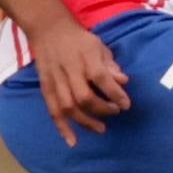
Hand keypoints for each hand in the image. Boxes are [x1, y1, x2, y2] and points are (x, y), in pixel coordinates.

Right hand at [30, 18, 127, 146]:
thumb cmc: (79, 40)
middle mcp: (69, 71)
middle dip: (102, 109)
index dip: (115, 94)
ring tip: (101, 129)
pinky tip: (72, 141)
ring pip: (68, 107)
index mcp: (85, 58)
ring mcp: (55, 81)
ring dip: (85, 122)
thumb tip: (124, 82)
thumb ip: (111, 65)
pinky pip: (53, 111)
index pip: (101, 78)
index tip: (126, 104)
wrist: (49, 31)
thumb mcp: (99, 46)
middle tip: (115, 112)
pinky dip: (62, 128)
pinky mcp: (45, 88)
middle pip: (84, 97)